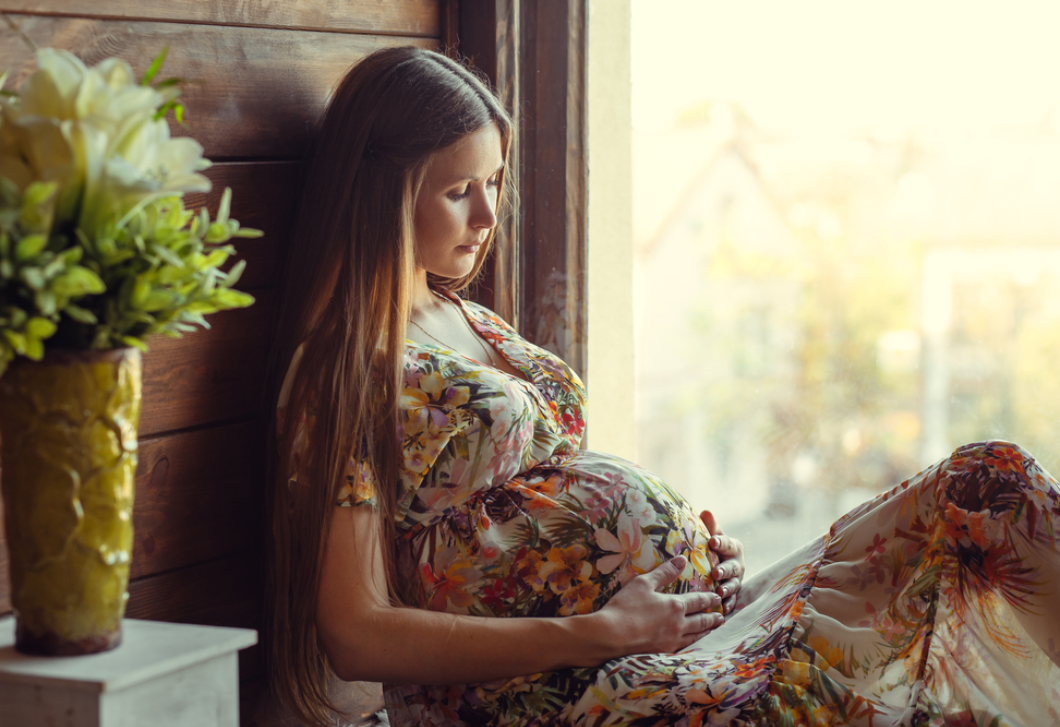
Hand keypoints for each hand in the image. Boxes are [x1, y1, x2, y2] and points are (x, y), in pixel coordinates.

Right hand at [592, 556, 724, 659]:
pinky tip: (693, 643)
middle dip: (712, 617)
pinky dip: (693, 643)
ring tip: (713, 629)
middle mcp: (679, 624)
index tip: (718, 597)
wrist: (612, 635)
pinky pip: (685, 647)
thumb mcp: (643, 583)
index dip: (709, 598)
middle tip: (721, 616)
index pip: (698, 601)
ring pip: (695, 636)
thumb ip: (664, 572)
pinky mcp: (663, 652)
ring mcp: (672, 640)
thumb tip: (682, 560)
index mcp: (675, 605)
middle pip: (701, 620)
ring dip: (706, 631)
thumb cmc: (626, 606)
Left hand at [700, 510, 745, 614]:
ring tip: (719, 592)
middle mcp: (738, 564)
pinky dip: (728, 605)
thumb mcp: (712, 535)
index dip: (721, 542)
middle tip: (716, 572)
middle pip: (733, 567)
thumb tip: (706, 512)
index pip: (728, 543)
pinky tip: (722, 610)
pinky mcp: (733, 594)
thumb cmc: (712, 546)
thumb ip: (710, 526)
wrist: (717, 563)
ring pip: (733, 585)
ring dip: (727, 589)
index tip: (713, 542)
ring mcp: (736, 580)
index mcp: (733, 547)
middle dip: (725, 570)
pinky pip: (732, 601)